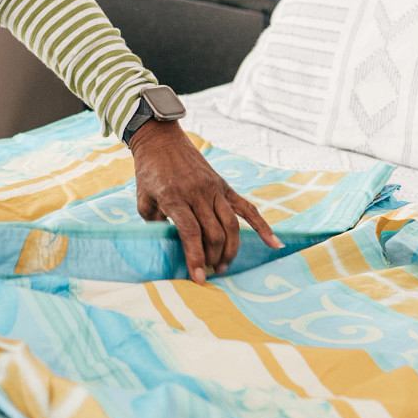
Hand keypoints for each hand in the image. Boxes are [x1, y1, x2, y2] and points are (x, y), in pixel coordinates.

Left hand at [129, 119, 276, 283]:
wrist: (161, 140)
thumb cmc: (149, 172)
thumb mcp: (143, 200)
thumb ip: (156, 224)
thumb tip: (172, 245)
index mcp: (175, 197)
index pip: (191, 233)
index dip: (196, 258)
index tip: (199, 278)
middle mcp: (198, 193)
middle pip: (214, 232)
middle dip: (213, 257)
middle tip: (209, 271)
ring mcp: (214, 189)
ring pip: (231, 225)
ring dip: (231, 250)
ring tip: (224, 266)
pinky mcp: (224, 185)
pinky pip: (247, 208)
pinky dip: (262, 226)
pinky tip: (274, 243)